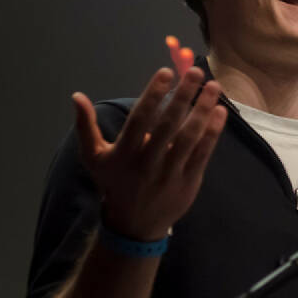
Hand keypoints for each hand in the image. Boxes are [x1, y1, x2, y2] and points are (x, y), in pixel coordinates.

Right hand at [71, 67, 227, 240]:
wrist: (134, 225)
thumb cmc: (114, 182)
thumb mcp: (94, 157)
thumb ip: (86, 126)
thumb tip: (77, 96)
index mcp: (124, 153)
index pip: (140, 118)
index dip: (153, 94)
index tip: (166, 72)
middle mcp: (147, 162)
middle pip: (168, 124)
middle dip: (183, 96)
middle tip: (196, 72)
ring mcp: (170, 173)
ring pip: (189, 137)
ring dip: (203, 110)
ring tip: (213, 86)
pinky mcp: (189, 181)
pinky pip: (203, 153)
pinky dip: (213, 132)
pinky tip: (220, 111)